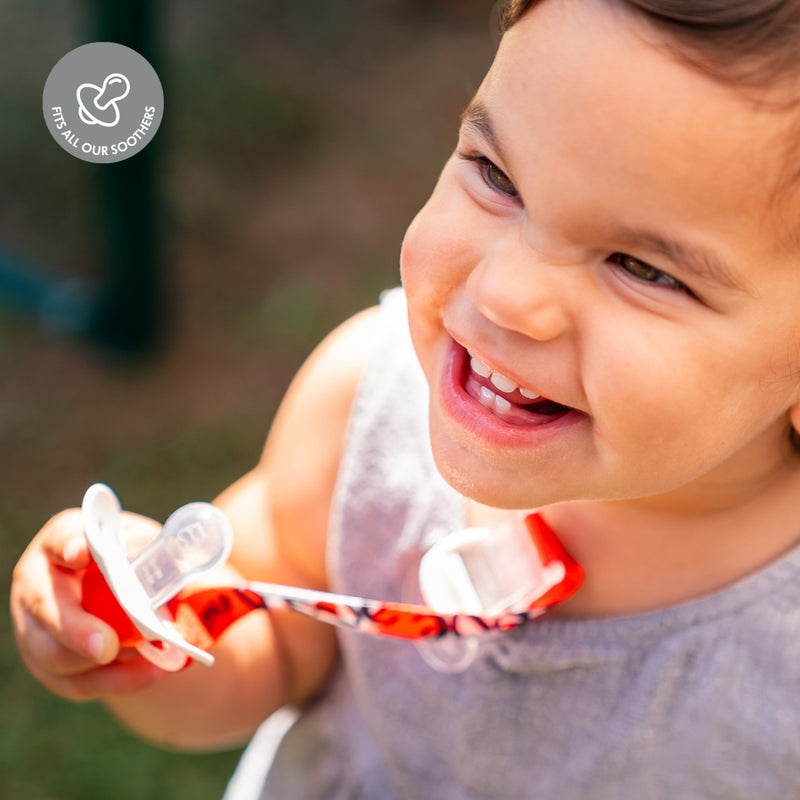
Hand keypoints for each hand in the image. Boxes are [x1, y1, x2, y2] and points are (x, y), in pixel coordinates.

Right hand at [10, 508, 165, 700]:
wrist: (123, 596)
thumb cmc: (130, 561)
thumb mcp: (141, 545)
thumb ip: (147, 549)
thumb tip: (166, 560)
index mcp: (62, 542)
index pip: (61, 540)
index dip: (71, 547)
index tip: (82, 554)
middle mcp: (38, 583)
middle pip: (46, 607)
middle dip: (77, 629)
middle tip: (107, 645)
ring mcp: (35, 628)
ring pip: (54, 655)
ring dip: (102, 663)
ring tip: (148, 654)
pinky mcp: (49, 666)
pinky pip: (78, 683)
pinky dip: (117, 681)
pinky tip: (152, 672)